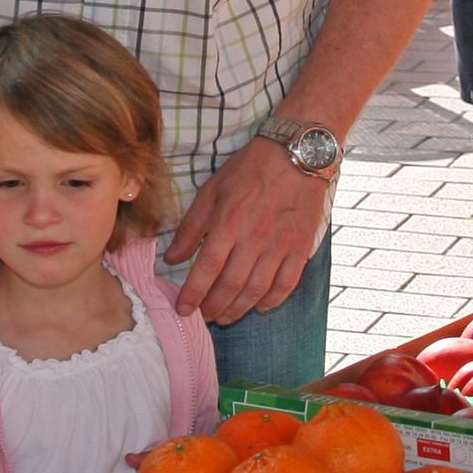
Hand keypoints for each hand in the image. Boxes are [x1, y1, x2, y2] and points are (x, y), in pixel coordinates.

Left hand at [164, 139, 335, 329]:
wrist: (297, 154)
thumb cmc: (251, 169)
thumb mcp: (212, 189)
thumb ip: (191, 226)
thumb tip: (172, 258)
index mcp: (229, 222)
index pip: (207, 268)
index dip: (193, 294)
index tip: (183, 309)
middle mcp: (254, 238)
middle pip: (230, 285)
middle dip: (213, 307)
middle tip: (203, 318)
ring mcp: (280, 246)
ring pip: (256, 290)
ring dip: (238, 309)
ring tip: (224, 317)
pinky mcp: (300, 248)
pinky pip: (286, 284)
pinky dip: (272, 301)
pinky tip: (259, 307)